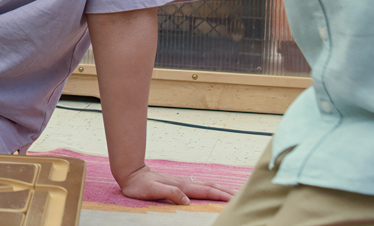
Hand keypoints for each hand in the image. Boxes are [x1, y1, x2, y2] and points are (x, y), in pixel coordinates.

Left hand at [116, 165, 234, 204]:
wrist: (132, 173)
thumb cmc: (140, 185)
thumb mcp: (153, 191)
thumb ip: (170, 194)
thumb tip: (187, 201)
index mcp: (182, 186)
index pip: (206, 192)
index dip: (221, 195)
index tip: (235, 199)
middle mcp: (185, 183)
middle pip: (211, 186)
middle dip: (226, 191)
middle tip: (241, 196)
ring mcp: (182, 182)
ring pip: (206, 185)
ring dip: (220, 188)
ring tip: (232, 193)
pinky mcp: (179, 183)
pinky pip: (199, 185)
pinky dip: (210, 188)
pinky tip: (212, 189)